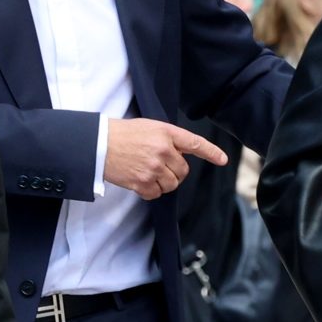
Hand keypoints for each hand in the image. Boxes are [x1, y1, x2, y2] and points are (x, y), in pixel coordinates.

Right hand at [104, 118, 225, 199]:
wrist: (98, 144)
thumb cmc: (122, 134)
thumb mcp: (149, 127)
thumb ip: (168, 139)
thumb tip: (181, 155)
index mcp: (166, 133)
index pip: (195, 143)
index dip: (211, 152)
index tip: (222, 160)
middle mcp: (163, 150)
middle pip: (183, 171)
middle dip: (174, 171)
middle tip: (159, 166)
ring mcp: (153, 168)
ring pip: (172, 184)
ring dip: (163, 182)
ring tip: (147, 172)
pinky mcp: (142, 182)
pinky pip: (156, 194)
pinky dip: (150, 191)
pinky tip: (139, 180)